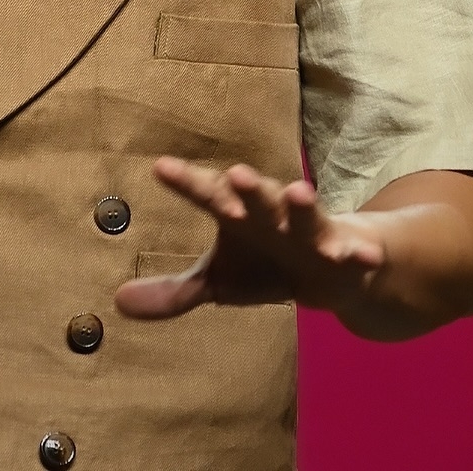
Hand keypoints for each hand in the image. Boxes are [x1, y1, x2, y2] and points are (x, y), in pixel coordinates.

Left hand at [114, 158, 385, 320]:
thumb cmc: (266, 264)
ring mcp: (310, 230)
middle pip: (258, 198)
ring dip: (301, 204)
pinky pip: (351, 251)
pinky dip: (353, 252)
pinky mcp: (344, 250)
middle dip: (249, 188)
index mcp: (239, 216)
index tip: (161, 169)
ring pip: (304, 215)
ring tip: (297, 192)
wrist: (332, 267)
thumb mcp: (219, 283)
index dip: (186, 183)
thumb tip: (117, 304)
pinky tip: (355, 254)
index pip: (207, 196)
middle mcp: (272, 215)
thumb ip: (174, 292)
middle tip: (237, 174)